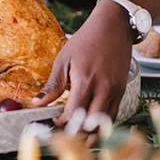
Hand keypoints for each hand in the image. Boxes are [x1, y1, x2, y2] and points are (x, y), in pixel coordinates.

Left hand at [33, 0, 133, 123]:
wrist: (114, 27)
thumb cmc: (87, 40)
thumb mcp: (64, 59)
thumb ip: (52, 85)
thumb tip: (37, 103)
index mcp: (85, 81)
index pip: (74, 114)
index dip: (62, 122)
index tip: (54, 121)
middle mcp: (103, 89)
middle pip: (91, 125)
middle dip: (77, 132)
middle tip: (65, 131)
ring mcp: (115, 91)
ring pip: (104, 124)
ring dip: (91, 132)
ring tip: (77, 133)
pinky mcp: (122, 91)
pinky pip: (113, 115)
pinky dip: (102, 124)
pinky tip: (91, 124)